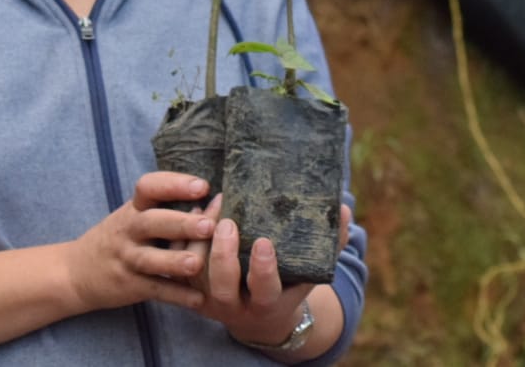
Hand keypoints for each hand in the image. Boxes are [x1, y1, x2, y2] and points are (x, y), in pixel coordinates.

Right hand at [63, 171, 216, 313]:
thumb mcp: (135, 214)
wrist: (77, 272)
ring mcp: (127, 258)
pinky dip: (176, 295)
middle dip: (181, 223)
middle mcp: (129, 230)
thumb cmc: (120, 236)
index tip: (203, 187)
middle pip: (151, 222)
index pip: (149, 187)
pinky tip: (198, 299)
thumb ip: (167, 207)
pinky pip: (154, 290)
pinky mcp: (129, 285)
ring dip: (175, 261)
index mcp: (134, 208)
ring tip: (197, 263)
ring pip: (150, 259)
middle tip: (209, 225)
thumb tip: (217, 200)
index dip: (174, 184)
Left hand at [197, 204, 351, 346]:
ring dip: (200, 241)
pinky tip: (196, 210)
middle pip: (222, 286)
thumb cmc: (291, 284)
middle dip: (223, 254)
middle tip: (228, 222)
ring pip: (196, 275)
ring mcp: (209, 301)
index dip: (262, 269)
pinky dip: (184, 239)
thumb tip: (345, 210)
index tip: (264, 241)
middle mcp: (234, 307)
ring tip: (213, 206)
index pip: (263, 290)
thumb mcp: (313, 271)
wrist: (260, 317)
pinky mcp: (191, 290)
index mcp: (267, 304)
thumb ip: (331, 243)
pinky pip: (180, 266)